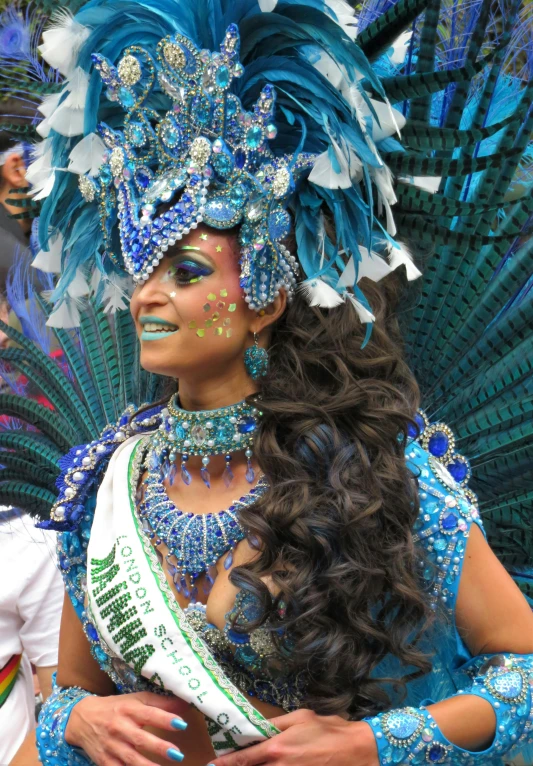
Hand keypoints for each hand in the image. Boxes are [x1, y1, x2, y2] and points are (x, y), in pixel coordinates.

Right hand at [65, 691, 189, 764]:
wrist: (82, 718)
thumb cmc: (116, 707)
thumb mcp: (135, 700)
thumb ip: (159, 703)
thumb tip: (184, 704)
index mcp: (128, 709)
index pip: (149, 714)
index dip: (165, 719)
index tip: (181, 724)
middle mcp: (119, 727)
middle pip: (140, 739)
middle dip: (159, 747)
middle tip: (177, 754)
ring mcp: (111, 746)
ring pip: (130, 758)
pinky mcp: (104, 761)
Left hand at [209, 709, 378, 765]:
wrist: (357, 749)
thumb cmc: (329, 728)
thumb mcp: (300, 717)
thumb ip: (275, 723)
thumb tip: (256, 728)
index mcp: (277, 747)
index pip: (243, 759)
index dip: (226, 763)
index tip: (212, 765)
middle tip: (225, 765)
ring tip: (249, 764)